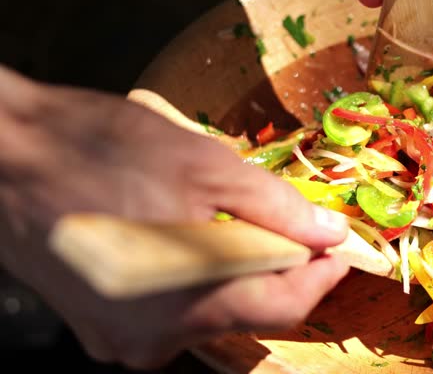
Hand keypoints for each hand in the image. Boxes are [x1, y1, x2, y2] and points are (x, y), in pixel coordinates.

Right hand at [0, 66, 350, 368]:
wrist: (5, 154)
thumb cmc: (100, 151)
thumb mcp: (206, 166)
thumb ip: (278, 207)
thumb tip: (329, 232)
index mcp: (188, 302)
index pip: (284, 307)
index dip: (323, 276)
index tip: (341, 247)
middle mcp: (155, 339)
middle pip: (247, 313)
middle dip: (281, 271)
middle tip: (296, 228)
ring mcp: (121, 338)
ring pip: (209, 312)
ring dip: (236, 272)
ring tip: (232, 222)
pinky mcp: (100, 325)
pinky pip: (169, 311)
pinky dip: (194, 279)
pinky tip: (186, 237)